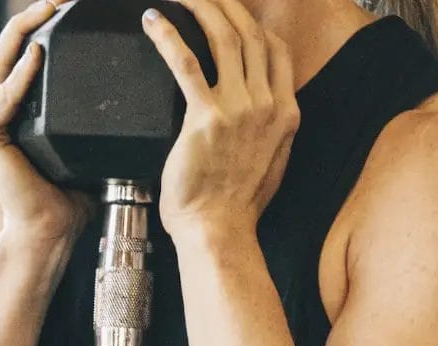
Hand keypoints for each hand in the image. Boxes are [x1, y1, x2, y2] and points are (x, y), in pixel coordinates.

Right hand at [0, 0, 92, 240]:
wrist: (49, 234)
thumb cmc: (69, 198)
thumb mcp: (87, 149)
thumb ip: (99, 125)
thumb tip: (142, 105)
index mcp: (15, 109)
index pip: (26, 54)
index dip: (44, 25)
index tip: (71, 4)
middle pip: (10, 48)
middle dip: (34, 16)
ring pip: (1, 63)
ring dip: (25, 32)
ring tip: (48, 8)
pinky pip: (3, 100)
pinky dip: (21, 77)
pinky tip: (37, 54)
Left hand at [142, 0, 298, 240]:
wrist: (219, 230)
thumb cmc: (236, 205)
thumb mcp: (270, 162)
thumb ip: (268, 129)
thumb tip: (256, 110)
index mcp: (286, 115)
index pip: (276, 51)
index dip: (254, 23)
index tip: (235, 12)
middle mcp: (268, 106)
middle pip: (250, 34)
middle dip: (226, 4)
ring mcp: (240, 109)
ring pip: (223, 37)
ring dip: (201, 7)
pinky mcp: (206, 116)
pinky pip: (184, 62)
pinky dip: (167, 35)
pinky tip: (152, 20)